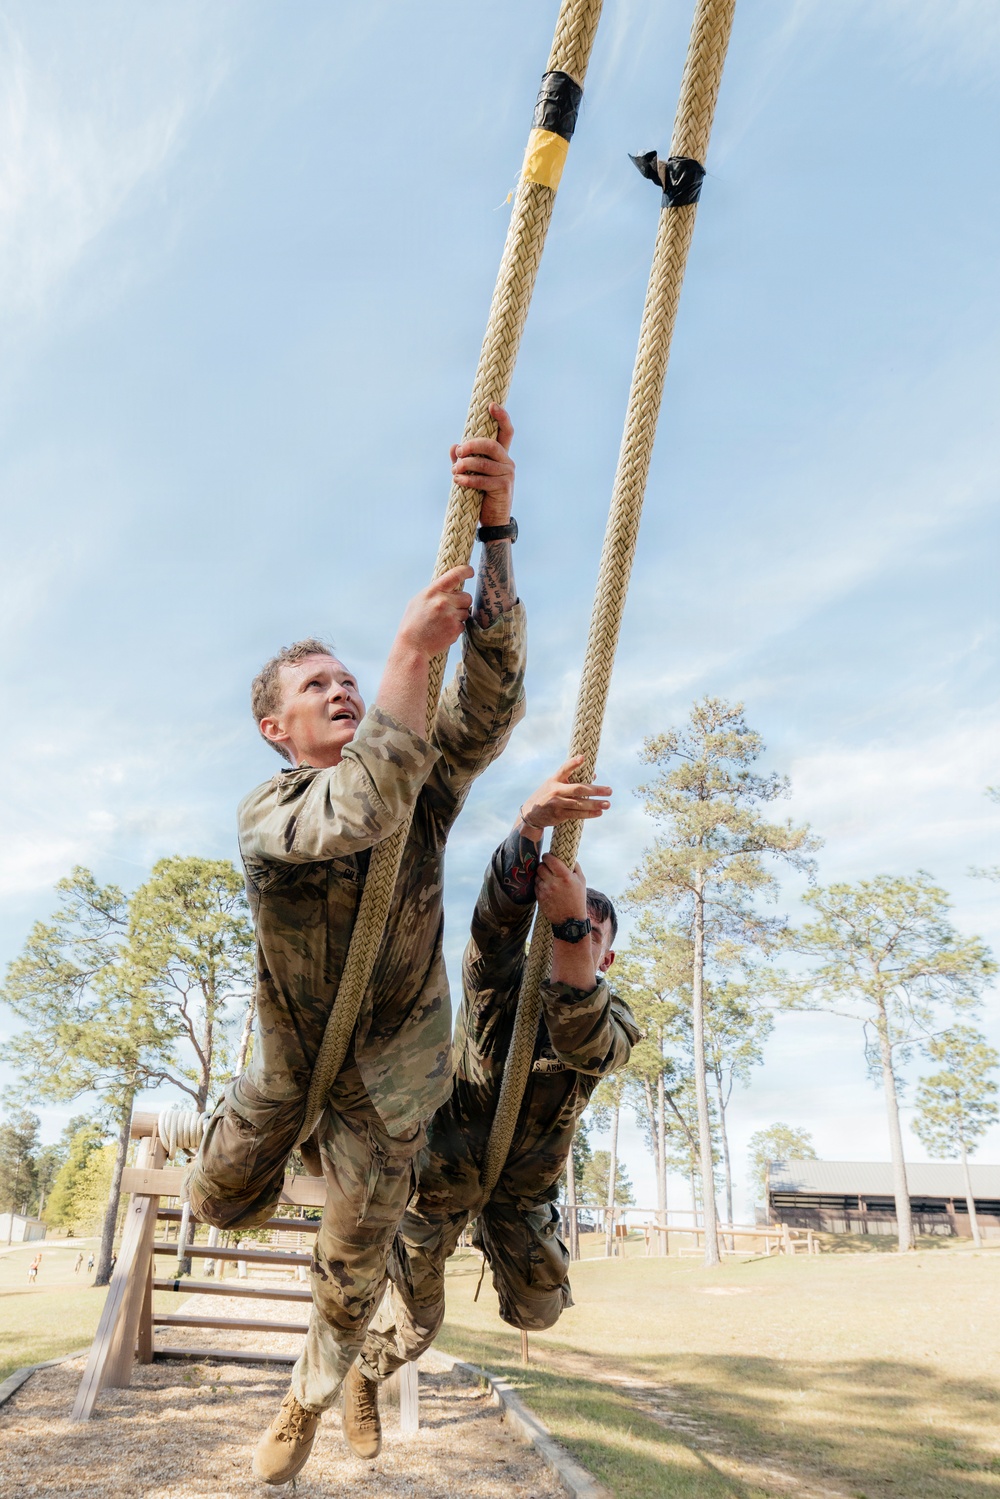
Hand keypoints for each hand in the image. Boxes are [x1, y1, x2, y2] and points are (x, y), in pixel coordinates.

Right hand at [395, 566, 473, 658]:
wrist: (412, 646)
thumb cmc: (413, 623)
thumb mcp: (418, 601)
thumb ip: (435, 592)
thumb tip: (451, 587)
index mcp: (433, 591)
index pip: (454, 575)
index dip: (466, 571)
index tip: (470, 571)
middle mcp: (443, 601)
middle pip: (466, 597)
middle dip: (462, 602)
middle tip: (450, 609)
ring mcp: (450, 616)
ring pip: (466, 611)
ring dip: (459, 616)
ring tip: (443, 622)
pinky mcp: (455, 629)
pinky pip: (464, 624)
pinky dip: (456, 627)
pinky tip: (444, 630)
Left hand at [450, 404, 514, 526]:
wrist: (494, 520)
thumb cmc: (482, 495)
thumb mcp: (471, 475)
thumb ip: (463, 460)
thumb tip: (453, 446)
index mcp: (502, 456)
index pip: (506, 432)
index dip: (501, 417)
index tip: (491, 405)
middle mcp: (508, 462)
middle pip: (491, 445)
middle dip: (471, 445)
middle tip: (459, 451)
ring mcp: (507, 475)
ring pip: (483, 463)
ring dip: (464, 465)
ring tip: (454, 471)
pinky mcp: (503, 487)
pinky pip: (481, 479)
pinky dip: (466, 479)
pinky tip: (457, 480)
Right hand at [518, 756, 611, 837]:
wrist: (531, 813)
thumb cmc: (548, 794)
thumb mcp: (555, 784)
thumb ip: (573, 779)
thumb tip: (594, 775)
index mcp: (555, 779)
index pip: (565, 769)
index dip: (573, 763)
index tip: (583, 757)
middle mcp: (556, 790)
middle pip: (578, 789)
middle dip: (596, 790)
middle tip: (609, 791)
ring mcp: (557, 803)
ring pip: (580, 804)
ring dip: (595, 804)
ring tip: (607, 804)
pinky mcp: (559, 815)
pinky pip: (577, 814)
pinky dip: (589, 814)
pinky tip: (599, 812)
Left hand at [535, 854, 587, 925]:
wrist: (570, 920)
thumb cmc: (578, 899)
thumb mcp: (581, 881)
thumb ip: (575, 866)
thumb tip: (567, 856)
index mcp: (565, 876)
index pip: (550, 859)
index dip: (547, 856)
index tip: (548, 856)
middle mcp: (554, 882)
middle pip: (540, 866)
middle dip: (543, 865)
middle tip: (547, 867)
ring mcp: (545, 890)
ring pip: (537, 876)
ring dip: (541, 875)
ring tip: (549, 879)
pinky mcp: (539, 897)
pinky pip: (535, 885)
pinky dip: (540, 884)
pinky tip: (547, 888)